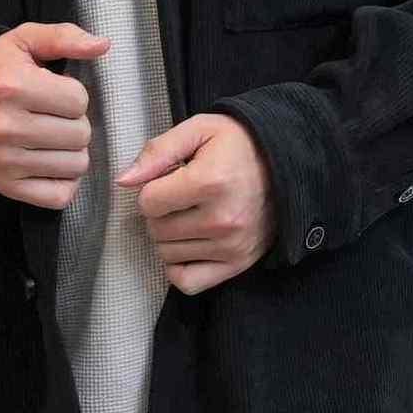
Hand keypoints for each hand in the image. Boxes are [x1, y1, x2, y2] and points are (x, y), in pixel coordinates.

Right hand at [0, 22, 107, 208]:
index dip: (72, 94)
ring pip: (76, 165)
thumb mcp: (23, 41)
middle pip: (80, 134)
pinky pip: (60, 196)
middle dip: (74, 123)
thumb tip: (103, 45)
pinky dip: (63, 181)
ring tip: (50, 137)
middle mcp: (5, 127)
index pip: (78, 100)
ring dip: (71, 151)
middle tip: (52, 116)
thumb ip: (64, 37)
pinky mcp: (5, 186)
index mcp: (11, 87)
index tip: (53, 92)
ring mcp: (3, 161)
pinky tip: (50, 163)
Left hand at [123, 115, 271, 294]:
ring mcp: (231, 246)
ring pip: (167, 254)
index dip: (152, 188)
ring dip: (170, 237)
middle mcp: (222, 219)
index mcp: (210, 182)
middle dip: (161, 212)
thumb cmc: (239, 144)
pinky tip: (190, 244)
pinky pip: (187, 281)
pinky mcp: (238, 263)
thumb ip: (157, 152)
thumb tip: (124, 181)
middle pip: (156, 230)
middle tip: (182, 197)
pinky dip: (180, 266)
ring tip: (191, 215)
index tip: (171, 179)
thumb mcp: (199, 130)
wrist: (289, 164)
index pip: (148, 202)